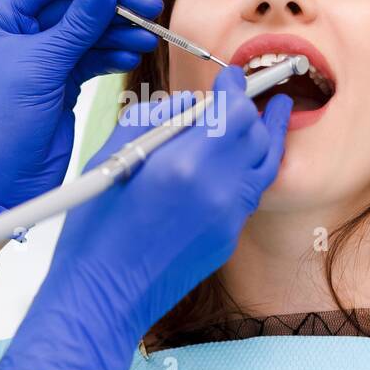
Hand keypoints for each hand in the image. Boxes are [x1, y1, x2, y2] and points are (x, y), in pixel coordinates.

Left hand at [0, 0, 162, 220]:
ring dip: (118, 34)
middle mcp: (17, 35)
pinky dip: (112, 55)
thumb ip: (76, 27)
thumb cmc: (3, 123)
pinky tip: (131, 54)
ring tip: (148, 36)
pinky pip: (91, 58)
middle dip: (110, 10)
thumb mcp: (41, 66)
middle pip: (71, 9)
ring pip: (86, 34)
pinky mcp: (60, 81)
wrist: (5, 178)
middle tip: (148, 8)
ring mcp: (40, 59)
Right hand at [0, 67, 292, 369]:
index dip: (235, 87)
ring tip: (275, 113)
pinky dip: (251, 167)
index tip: (230, 75)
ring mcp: (228, 219)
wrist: (101, 294)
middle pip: (255, 135)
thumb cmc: (94, 225)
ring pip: (264, 165)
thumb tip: (190, 104)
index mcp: (185, 164)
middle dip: (253, 107)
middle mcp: (217, 190)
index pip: (233, 111)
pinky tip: (245, 156)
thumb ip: (156, 118)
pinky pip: (248, 193)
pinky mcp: (227, 239)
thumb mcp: (114, 154)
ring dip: (266, 135)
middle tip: (251, 89)